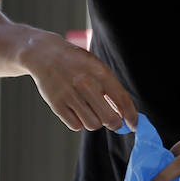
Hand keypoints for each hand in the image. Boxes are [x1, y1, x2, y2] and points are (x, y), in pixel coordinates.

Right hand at [20, 33, 136, 131]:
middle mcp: (85, 84)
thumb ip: (110, 88)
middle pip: (109, 118)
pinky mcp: (56, 104)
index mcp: (100, 72)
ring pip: (93, 124)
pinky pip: (75, 125)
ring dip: (96, 122)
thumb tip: (123, 113)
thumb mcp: (96, 67)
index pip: (122, 99)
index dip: (131, 116)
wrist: (45, 54)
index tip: (134, 125)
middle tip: (113, 122)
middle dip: (115, 124)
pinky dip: (80, 122)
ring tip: (92, 112)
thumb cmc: (76, 63)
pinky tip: (78, 112)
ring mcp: (70, 95)